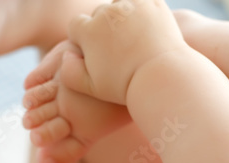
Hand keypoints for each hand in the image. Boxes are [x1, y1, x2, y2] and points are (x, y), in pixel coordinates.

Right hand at [61, 0, 188, 105]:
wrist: (162, 77)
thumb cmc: (125, 87)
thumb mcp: (91, 88)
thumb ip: (70, 72)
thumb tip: (66, 55)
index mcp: (89, 31)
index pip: (76, 25)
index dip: (82, 38)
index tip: (93, 51)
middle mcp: (107, 12)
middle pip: (99, 14)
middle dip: (103, 28)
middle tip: (117, 47)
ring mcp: (132, 4)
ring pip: (119, 4)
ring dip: (122, 15)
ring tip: (131, 36)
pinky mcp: (153, 2)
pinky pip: (142, 1)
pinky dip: (143, 11)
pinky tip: (145, 28)